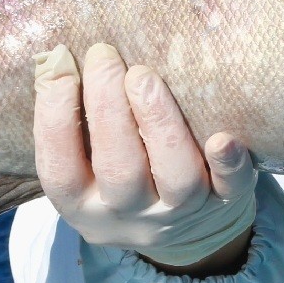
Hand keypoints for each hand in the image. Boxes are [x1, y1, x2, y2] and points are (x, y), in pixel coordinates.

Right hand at [32, 43, 256, 275]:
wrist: (184, 225)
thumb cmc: (120, 168)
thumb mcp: (84, 160)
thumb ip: (73, 119)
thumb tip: (53, 57)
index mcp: (83, 204)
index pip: (61, 171)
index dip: (55, 121)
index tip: (61, 71)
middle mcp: (129, 214)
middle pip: (119, 171)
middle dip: (108, 109)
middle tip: (104, 57)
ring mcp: (179, 213)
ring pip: (175, 179)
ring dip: (159, 123)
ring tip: (143, 76)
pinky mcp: (223, 202)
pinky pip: (230, 189)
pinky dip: (229, 164)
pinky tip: (224, 136)